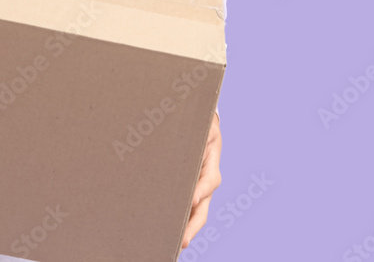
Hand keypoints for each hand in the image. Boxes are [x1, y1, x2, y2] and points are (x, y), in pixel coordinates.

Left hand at [182, 112, 221, 249]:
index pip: (208, 183)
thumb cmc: (203, 129)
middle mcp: (204, 185)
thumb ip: (203, 133)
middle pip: (201, 211)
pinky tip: (162, 232)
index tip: (192, 201)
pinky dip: (175, 222)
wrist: (203, 130)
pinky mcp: (184, 194)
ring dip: (183, 230)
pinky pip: (181, 211)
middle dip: (192, 227)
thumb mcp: (206, 127)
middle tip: (182, 241)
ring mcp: (196, 192)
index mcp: (211, 169)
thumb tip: (192, 136)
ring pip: (191, 216)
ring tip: (171, 245)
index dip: (201, 192)